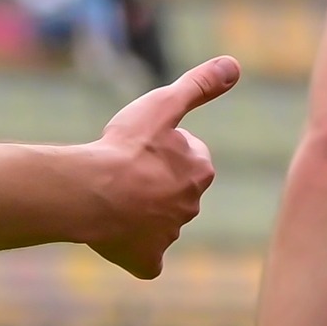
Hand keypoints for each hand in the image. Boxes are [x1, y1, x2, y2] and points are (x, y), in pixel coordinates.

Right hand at [81, 55, 240, 277]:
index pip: (190, 156)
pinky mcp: (147, 260)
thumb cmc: (127, 147)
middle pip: (175, 189)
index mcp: (200, 171)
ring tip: (115, 198)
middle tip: (127, 170)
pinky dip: (138, 252)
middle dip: (157, 180)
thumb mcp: (164, 104)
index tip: (143, 145)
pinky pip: (147, 259)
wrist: (92, 191)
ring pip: (160, 222)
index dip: (165, 147)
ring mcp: (168, 235)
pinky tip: (122, 239)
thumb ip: (200, 84)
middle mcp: (191, 206)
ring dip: (143, 212)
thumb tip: (234, 65)